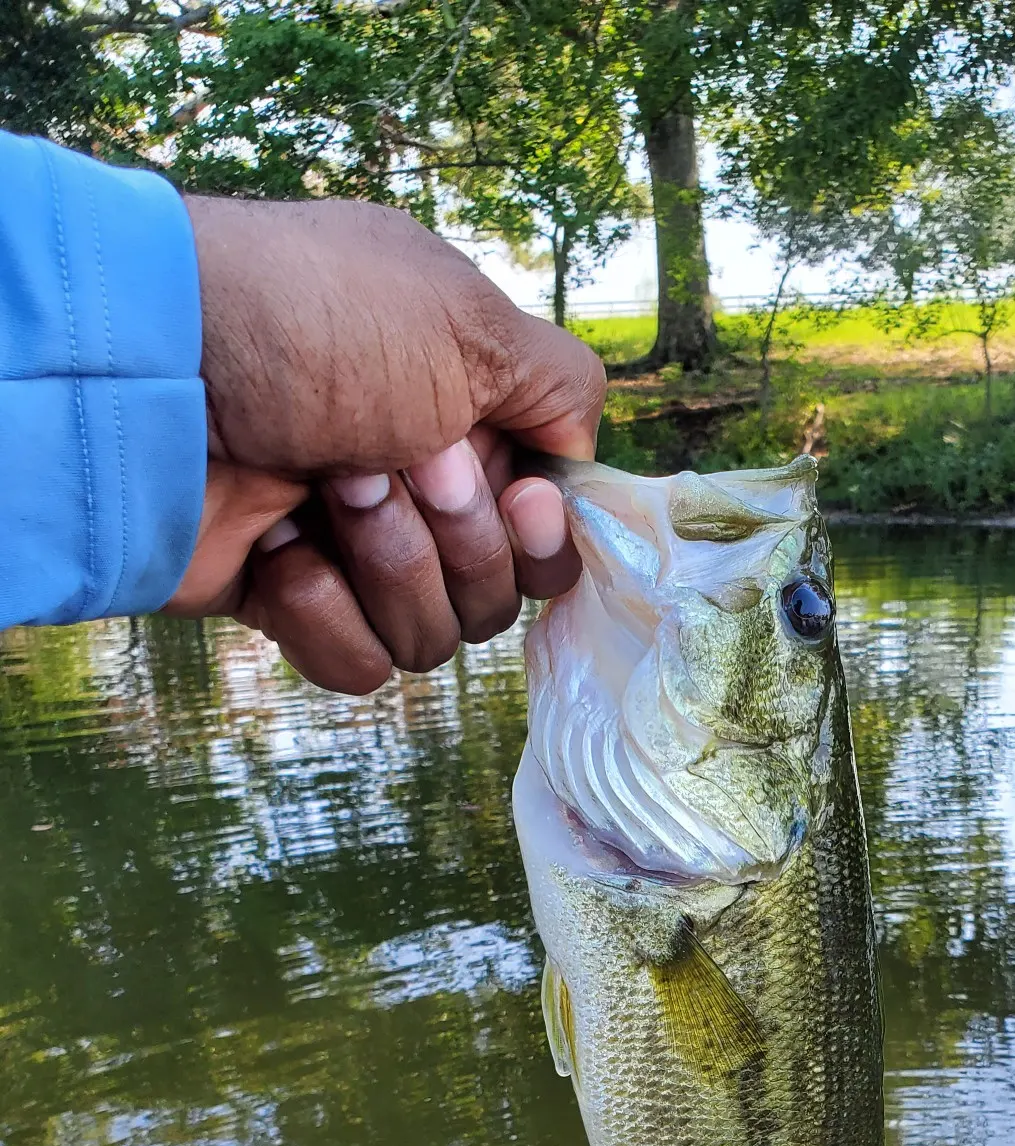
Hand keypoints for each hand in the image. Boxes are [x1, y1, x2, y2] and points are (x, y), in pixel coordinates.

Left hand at [165, 196, 602, 693]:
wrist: (151, 376)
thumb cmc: (317, 328)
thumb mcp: (472, 322)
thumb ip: (565, 388)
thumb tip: (573, 468)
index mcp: (468, 420)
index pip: (548, 529)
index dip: (543, 537)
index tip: (516, 500)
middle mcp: (419, 487)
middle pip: (500, 593)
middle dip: (455, 541)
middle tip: (387, 464)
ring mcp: (353, 551)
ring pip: (435, 635)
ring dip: (388, 564)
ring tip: (319, 494)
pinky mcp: (292, 604)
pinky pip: (360, 664)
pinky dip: (324, 614)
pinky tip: (280, 553)